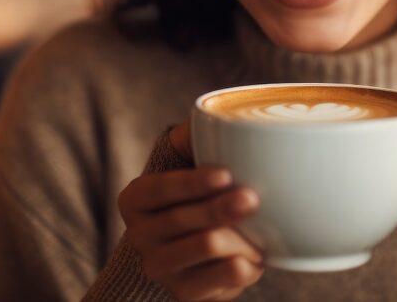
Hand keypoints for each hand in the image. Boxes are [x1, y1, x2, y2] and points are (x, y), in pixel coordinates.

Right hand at [118, 122, 263, 300]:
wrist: (191, 247)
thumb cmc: (196, 192)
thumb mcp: (185, 159)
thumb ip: (194, 134)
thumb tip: (216, 113)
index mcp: (136, 198)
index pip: (160, 188)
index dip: (192, 183)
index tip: (225, 174)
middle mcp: (139, 235)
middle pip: (184, 220)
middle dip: (221, 208)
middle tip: (252, 198)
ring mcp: (160, 267)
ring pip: (205, 248)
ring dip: (238, 237)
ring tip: (261, 228)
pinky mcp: (184, 293)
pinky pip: (217, 283)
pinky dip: (242, 267)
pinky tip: (255, 258)